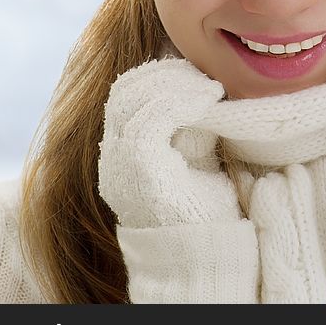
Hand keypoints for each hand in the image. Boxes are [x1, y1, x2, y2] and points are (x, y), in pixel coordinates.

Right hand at [98, 57, 242, 227]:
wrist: (204, 253)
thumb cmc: (204, 209)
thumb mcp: (195, 154)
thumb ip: (188, 122)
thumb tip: (200, 83)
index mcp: (122, 151)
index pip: (124, 94)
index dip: (157, 74)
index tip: (194, 71)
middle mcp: (113, 156)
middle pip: (123, 90)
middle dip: (165, 73)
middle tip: (203, 74)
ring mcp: (120, 163)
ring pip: (134, 99)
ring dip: (177, 83)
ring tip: (212, 88)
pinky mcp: (138, 169)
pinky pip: (153, 118)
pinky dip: (183, 100)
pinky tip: (210, 99)